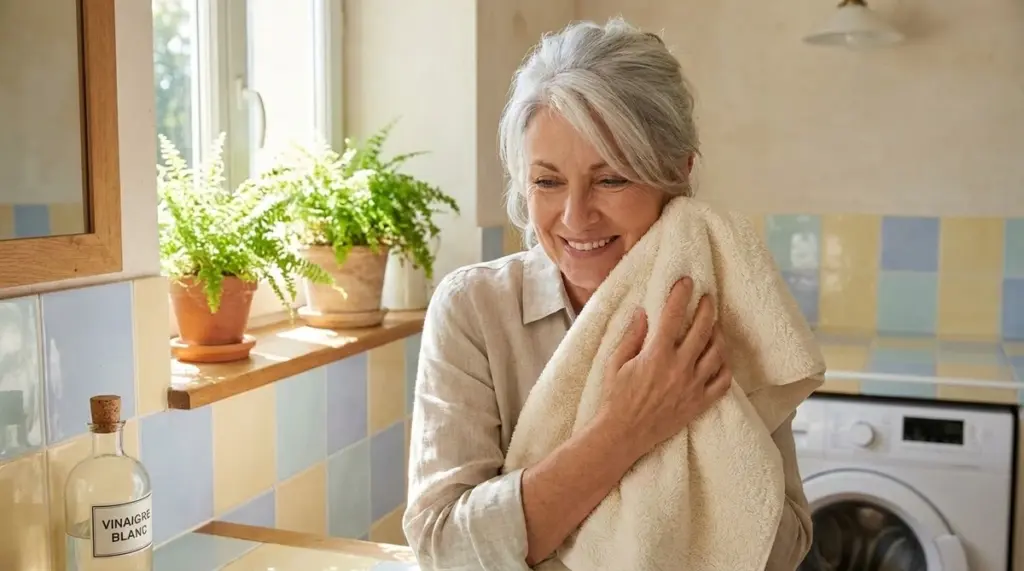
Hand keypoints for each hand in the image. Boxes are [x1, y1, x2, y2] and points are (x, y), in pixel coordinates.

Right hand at [596, 277, 731, 457]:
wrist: (623, 435)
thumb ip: (631, 336)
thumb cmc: (615, 398)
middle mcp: (679, 368)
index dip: (681, 294)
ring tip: (714, 326)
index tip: (686, 281)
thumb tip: (642, 313)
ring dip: (718, 334)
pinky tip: (719, 358)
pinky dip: (725, 367)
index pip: (673, 315)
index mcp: (657, 355)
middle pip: (702, 329)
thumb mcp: (615, 363)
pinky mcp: (699, 404)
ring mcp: (693, 386)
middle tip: (707, 298)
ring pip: (717, 353)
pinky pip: (722, 382)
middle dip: (706, 308)